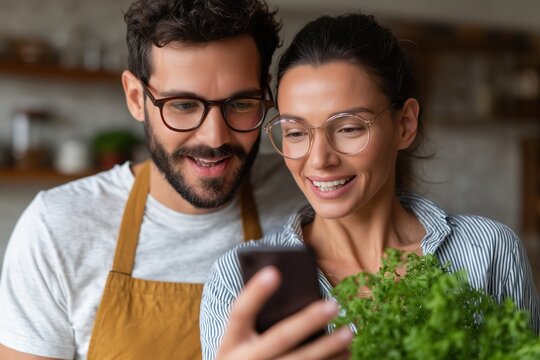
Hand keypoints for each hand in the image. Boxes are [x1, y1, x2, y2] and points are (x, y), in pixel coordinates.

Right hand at [216, 266, 352, 359]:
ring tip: (349, 331)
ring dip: (329, 347)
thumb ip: (256, 320)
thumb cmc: (242, 358)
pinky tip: (346, 353)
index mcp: (232, 342)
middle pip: (281, 337)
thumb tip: (288, 288)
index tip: (274, 272)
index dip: (255, 293)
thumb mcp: (238, 342)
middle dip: (309, 320)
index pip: (241, 312)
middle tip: (333, 305)